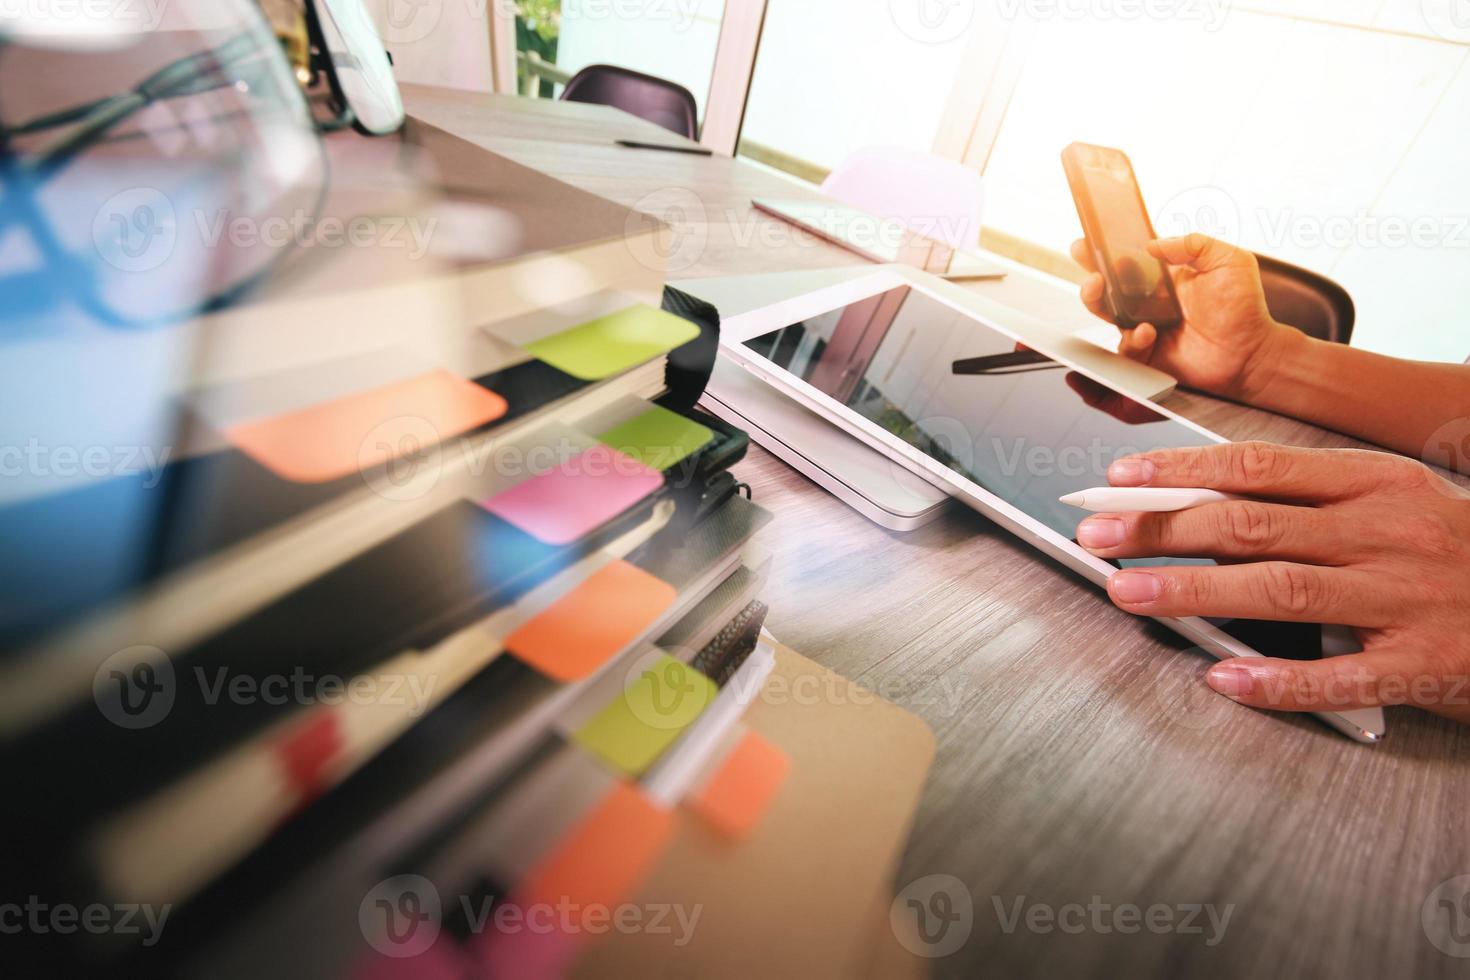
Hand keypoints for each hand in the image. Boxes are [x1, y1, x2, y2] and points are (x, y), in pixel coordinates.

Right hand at [1072, 233, 1292, 401]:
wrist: (1252, 354)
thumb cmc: (1244, 310)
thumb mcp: (1229, 261)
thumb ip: (1194, 243)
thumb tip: (1155, 244)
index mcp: (1163, 278)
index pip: (1127, 261)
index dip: (1103, 252)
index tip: (1087, 241)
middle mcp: (1149, 303)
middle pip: (1107, 288)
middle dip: (1089, 276)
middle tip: (1090, 271)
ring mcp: (1145, 329)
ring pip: (1107, 316)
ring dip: (1098, 302)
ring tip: (1100, 288)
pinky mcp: (1147, 355)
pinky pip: (1126, 347)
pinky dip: (1132, 337)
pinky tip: (1147, 330)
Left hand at [1074, 442, 1469, 723]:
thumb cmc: (1454, 551)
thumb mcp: (1391, 504)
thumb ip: (1308, 504)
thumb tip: (1201, 509)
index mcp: (1374, 484)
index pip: (1258, 468)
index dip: (1181, 471)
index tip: (1120, 478)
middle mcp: (1385, 533)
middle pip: (1252, 525)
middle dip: (1163, 529)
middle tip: (1097, 535)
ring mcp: (1403, 599)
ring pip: (1280, 590)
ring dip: (1193, 591)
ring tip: (1127, 592)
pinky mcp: (1421, 663)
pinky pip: (1336, 674)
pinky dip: (1274, 679)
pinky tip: (1221, 678)